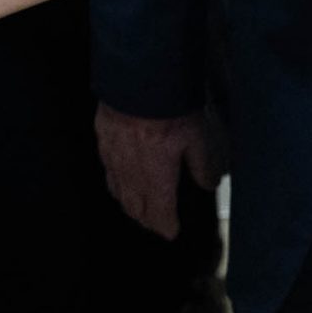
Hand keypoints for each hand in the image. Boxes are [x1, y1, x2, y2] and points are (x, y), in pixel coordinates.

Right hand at [97, 105, 221, 239]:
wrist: (138, 80)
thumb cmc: (170, 109)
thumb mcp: (196, 137)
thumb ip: (202, 165)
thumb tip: (208, 184)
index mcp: (157, 178)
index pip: (160, 214)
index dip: (166, 226)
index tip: (171, 232)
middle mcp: (132, 175)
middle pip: (136, 208)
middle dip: (147, 220)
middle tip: (156, 223)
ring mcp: (114, 159)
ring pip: (119, 193)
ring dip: (129, 205)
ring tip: (137, 209)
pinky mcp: (103, 142)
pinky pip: (108, 172)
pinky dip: (115, 184)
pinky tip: (118, 182)